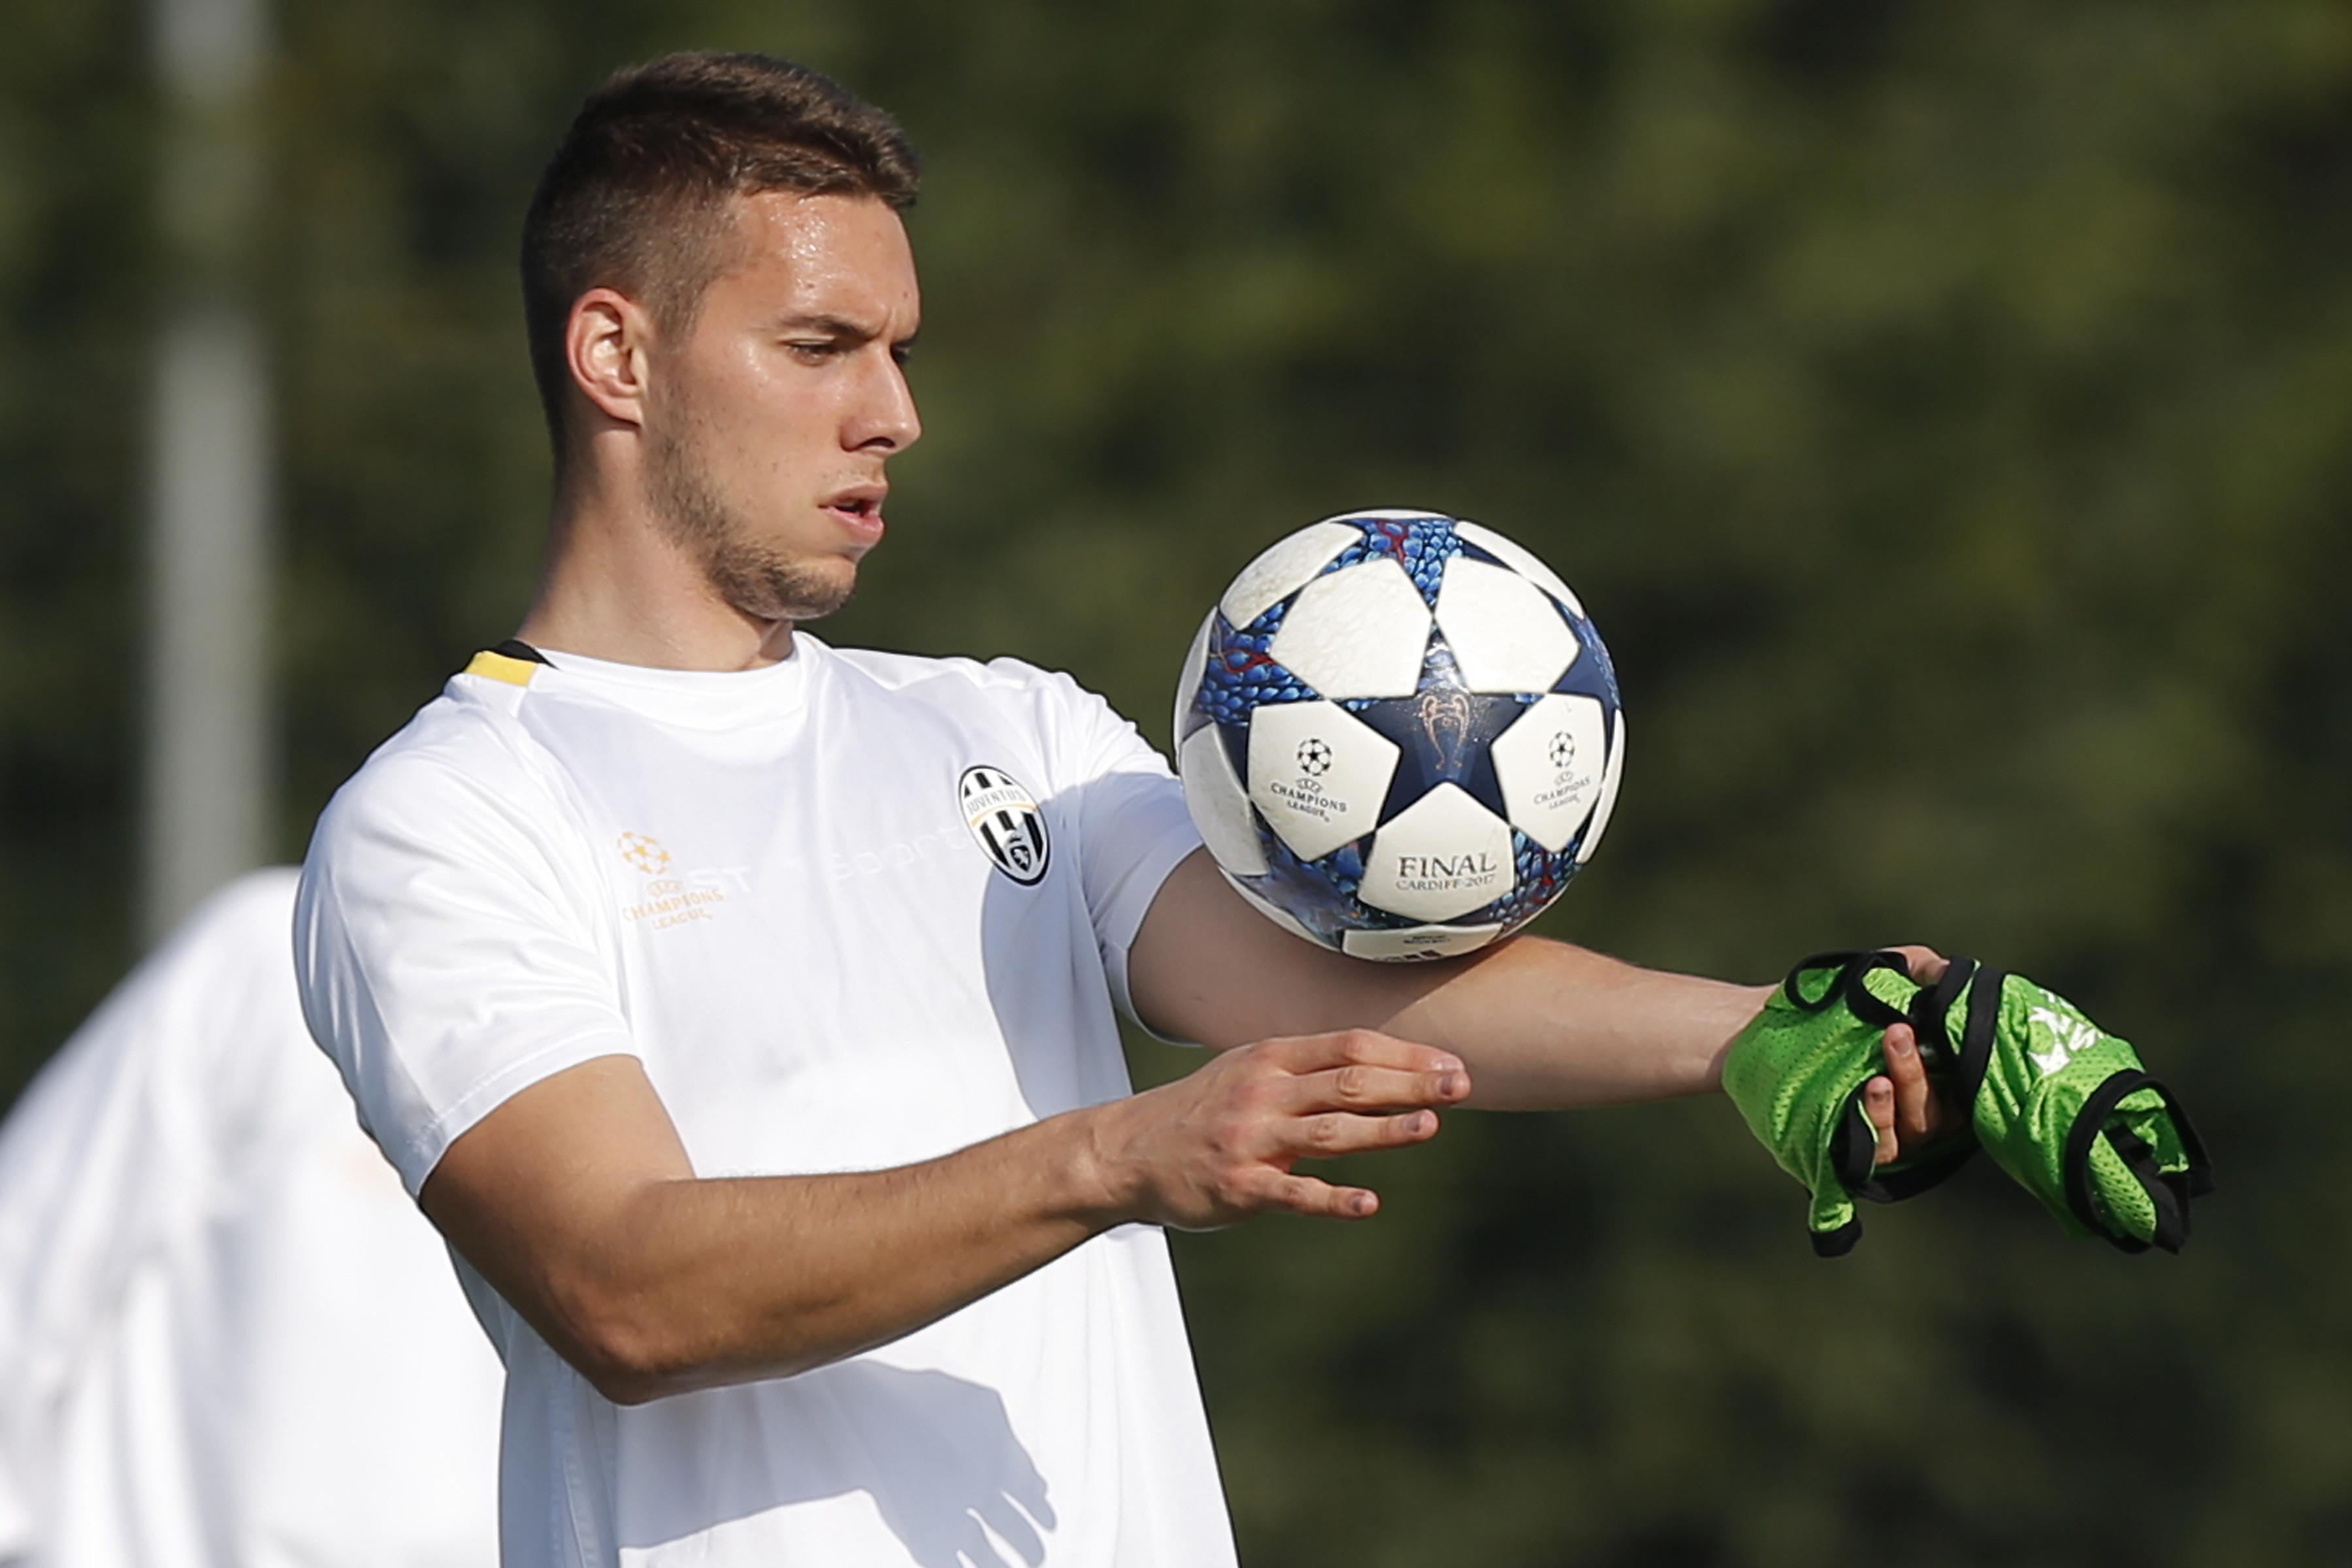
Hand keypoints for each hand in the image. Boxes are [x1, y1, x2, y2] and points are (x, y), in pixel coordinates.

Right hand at [1086, 1030, 1470, 1229]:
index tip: (1452, 1063)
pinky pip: (1292, 1193)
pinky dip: (1331, 1198)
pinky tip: (1367, 1204)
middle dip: (1408, 1082)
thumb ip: (1309, 1070)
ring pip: (1328, 1130)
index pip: (1350, 1046)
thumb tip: (1384, 1070)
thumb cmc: (1204, 1111)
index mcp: (1272, 1058)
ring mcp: (1251, 1139)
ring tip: (1430, 1127)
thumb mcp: (1250, 1072)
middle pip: (1348, 1081)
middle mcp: (1264, 1092)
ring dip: (1383, 1128)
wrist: (1129, 1152)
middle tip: (1460, 1085)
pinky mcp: (1239, 1186)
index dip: (1405, 1053)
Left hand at [1861, 944, 1963, 1165]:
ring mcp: (1889, 1130)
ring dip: (1899, 1101)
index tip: (1950, 1028)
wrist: (1769, 1018)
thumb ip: (1924, 971)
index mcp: (1939, 1075)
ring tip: (1877, 1077)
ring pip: (1912, 1132)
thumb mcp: (1888, 973)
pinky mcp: (1854, 1145)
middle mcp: (1919, 1109)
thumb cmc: (1843, 998)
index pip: (1970, 1084)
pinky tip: (1867, 1094)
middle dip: (1918, 1074)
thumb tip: (1951, 973)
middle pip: (1940, 1111)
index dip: (1969, 1065)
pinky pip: (1876, 1149)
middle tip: (1896, 1033)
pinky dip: (1875, 1124)